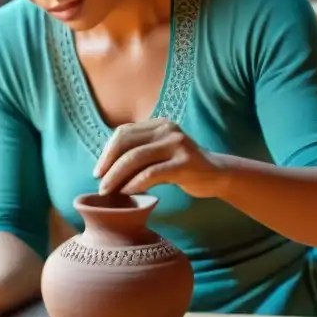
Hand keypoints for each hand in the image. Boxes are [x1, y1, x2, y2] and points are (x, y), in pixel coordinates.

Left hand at [93, 118, 226, 197]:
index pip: (124, 132)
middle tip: (99, 183)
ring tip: (108, 191)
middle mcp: (167, 129)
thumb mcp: (161, 153)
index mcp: (159, 124)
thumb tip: (106, 167)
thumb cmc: (183, 167)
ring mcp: (177, 144)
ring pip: (136, 158)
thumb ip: (140, 152)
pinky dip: (135, 183)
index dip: (107, 151)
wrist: (217, 175)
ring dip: (117, 176)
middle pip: (126, 143)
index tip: (98, 171)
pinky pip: (151, 173)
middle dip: (108, 164)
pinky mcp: (184, 163)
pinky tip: (127, 192)